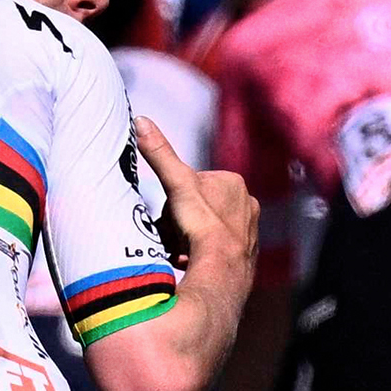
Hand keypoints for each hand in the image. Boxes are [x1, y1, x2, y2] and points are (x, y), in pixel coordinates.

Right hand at [135, 117, 254, 281]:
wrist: (222, 271)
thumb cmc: (200, 224)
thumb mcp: (177, 183)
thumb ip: (160, 153)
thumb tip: (140, 120)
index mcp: (233, 183)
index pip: (192, 185)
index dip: (175, 200)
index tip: (172, 215)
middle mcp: (247, 204)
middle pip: (198, 208)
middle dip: (183, 223)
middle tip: (175, 237)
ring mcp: (249, 231)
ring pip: (206, 229)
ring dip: (190, 241)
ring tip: (183, 253)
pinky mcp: (246, 255)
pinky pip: (217, 251)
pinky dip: (203, 256)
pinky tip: (193, 263)